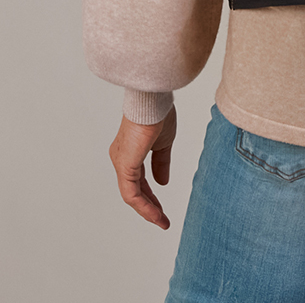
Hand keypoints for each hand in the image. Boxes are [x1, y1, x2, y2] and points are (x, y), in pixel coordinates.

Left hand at [108, 104, 176, 229]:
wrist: (153, 102)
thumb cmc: (158, 114)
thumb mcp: (163, 143)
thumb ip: (161, 163)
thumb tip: (162, 182)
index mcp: (130, 151)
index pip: (139, 180)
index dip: (151, 195)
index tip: (162, 208)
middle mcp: (122, 158)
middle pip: (134, 190)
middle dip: (149, 206)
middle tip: (162, 220)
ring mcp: (121, 163)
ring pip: (132, 195)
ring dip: (147, 210)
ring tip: (161, 221)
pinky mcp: (125, 166)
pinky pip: (131, 193)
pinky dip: (144, 206)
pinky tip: (155, 214)